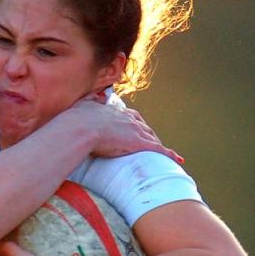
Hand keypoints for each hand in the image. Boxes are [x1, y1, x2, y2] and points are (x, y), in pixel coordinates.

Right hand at [64, 97, 183, 163]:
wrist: (80, 127)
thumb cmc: (77, 119)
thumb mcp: (85, 105)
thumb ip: (93, 100)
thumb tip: (100, 95)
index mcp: (117, 112)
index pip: (132, 118)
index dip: (137, 124)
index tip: (138, 128)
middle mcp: (129, 119)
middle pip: (144, 128)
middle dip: (149, 135)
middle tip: (153, 143)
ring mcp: (135, 131)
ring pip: (152, 138)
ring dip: (158, 145)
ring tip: (164, 153)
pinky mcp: (138, 143)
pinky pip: (158, 149)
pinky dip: (169, 154)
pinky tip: (176, 160)